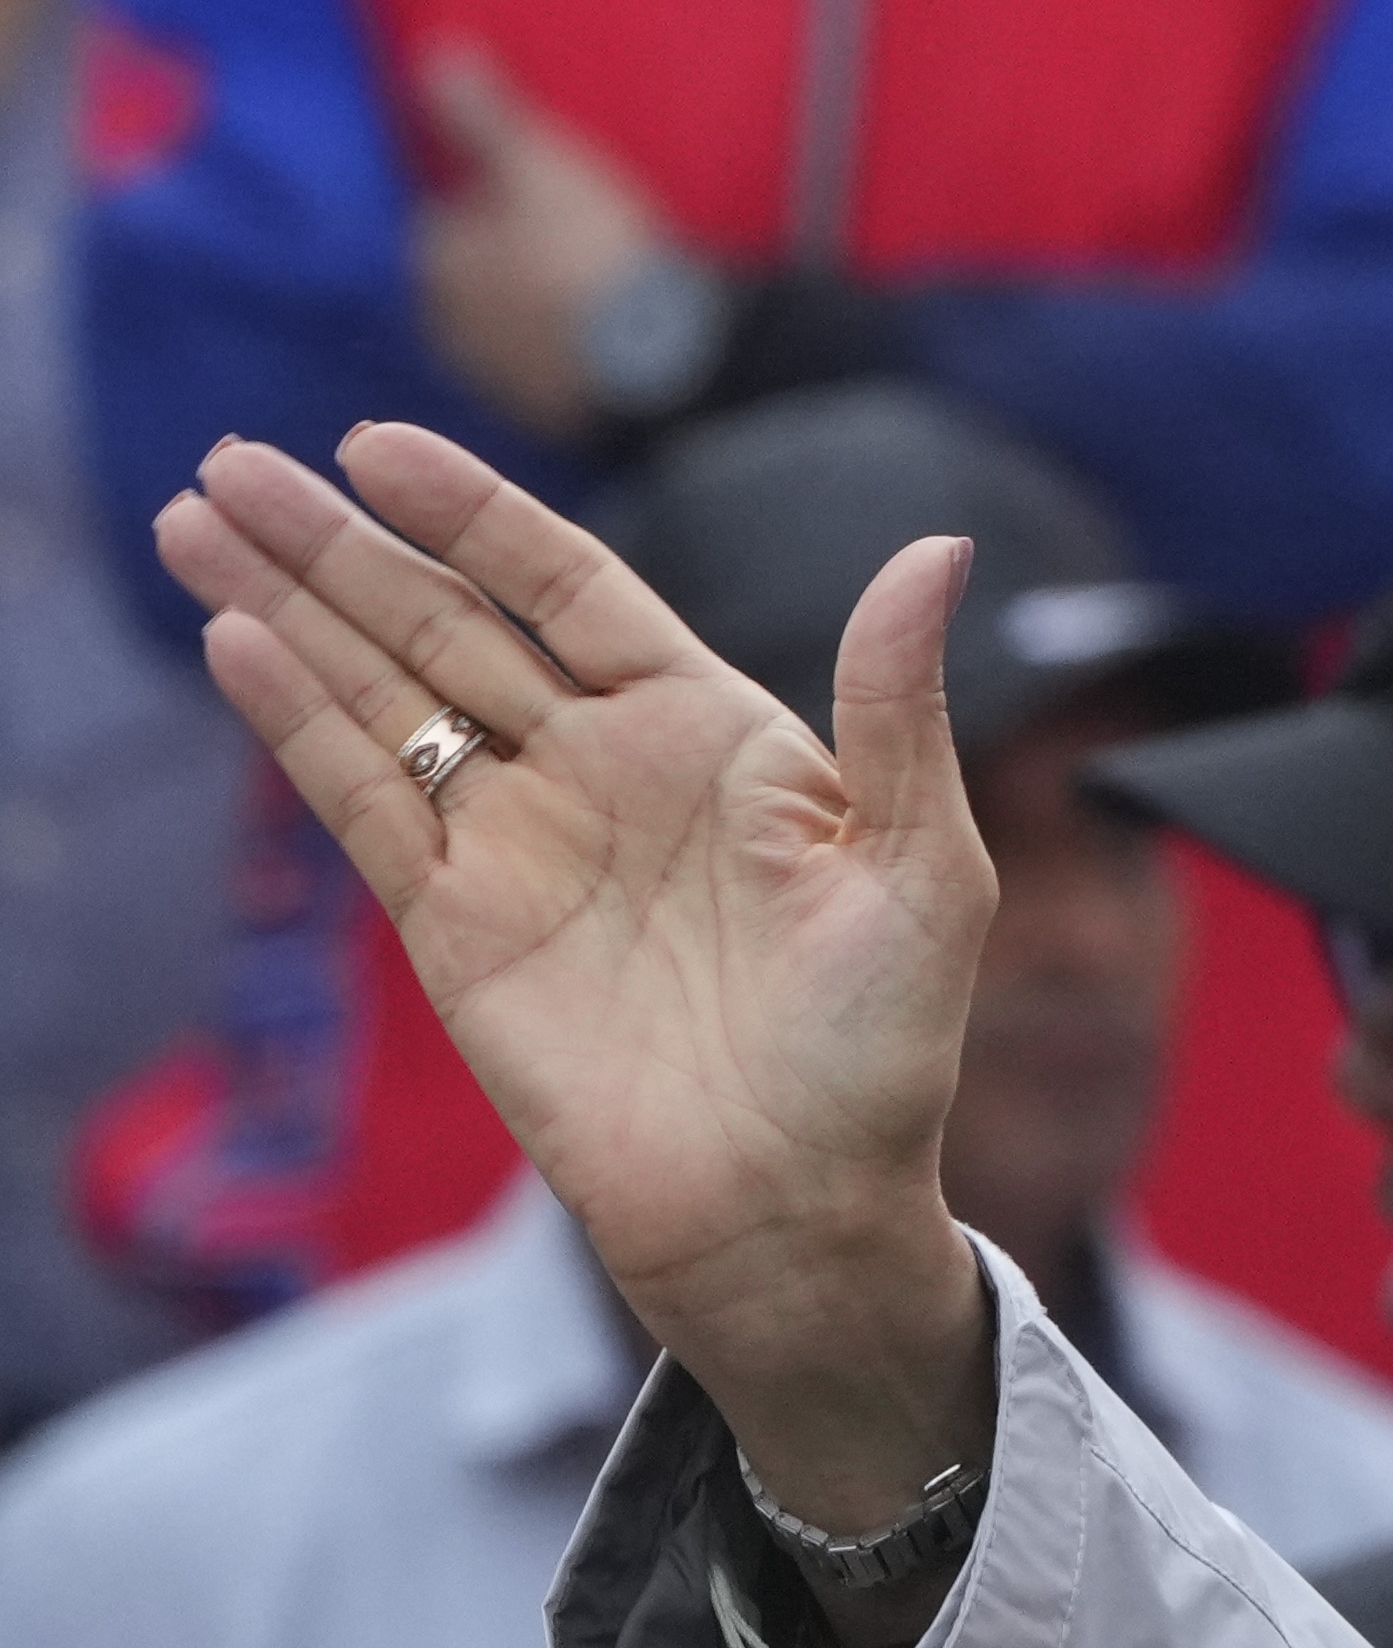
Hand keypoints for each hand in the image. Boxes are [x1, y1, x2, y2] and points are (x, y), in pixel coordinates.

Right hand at [154, 425, 996, 1531]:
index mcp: (713, 730)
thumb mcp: (919, 862)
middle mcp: (600, 769)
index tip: (377, 444)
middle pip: (445, 624)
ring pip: (382, 696)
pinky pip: (364, 802)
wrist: (799, 1204)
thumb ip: (899, 705)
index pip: (569, 586)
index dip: (474, 513)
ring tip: (199, 521)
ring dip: (288, 611)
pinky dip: (296, 723)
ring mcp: (518, 843)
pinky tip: (236, 643)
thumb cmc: (883, 1044)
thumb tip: (938, 550)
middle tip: (234, 459)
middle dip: (341, 545)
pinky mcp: (456, 927)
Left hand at [411, 46, 686, 438]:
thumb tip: (435, 54)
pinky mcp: (544, 414)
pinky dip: (569, 352)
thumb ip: (485, 116)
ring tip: (600, 291)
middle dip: (508, 263)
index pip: (449, 221)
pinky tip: (614, 337)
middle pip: (474, 279)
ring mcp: (497, 376)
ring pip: (510, 326)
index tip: (544, 197)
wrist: (660, 362)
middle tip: (574, 242)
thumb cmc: (590, 250)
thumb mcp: (540, 162)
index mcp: (438, 260)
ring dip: (539, 309)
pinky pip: (548, 369)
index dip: (494, 205)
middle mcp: (448, 325)